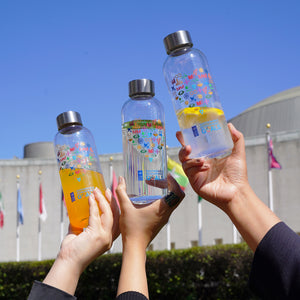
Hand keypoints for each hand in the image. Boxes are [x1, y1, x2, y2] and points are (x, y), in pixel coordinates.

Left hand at [43, 188, 116, 294]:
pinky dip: (93, 205)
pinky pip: (96, 215)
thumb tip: (75, 215)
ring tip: (97, 191)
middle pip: (116, 215)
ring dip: (103, 200)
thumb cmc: (72, 252)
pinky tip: (90, 198)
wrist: (68, 264)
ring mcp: (104, 236)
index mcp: (108, 239)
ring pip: (108, 214)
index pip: (116, 221)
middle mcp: (109, 238)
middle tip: (107, 190)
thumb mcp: (79, 235)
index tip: (110, 197)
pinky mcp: (96, 234)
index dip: (115, 207)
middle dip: (112, 201)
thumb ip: (79, 226)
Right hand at [116, 174, 184, 297]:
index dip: (174, 182)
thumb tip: (120, 179)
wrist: (134, 247)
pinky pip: (168, 207)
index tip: (165, 176)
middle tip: (159, 179)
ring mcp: (165, 218)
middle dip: (171, 185)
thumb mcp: (125, 208)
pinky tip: (149, 198)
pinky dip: (163, 199)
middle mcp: (167, 213)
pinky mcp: (161, 221)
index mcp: (162, 208)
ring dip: (167, 192)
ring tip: (155, 185)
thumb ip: (121, 192)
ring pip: (173, 201)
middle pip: (178, 196)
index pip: (178, 193)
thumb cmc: (132, 228)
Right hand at [176, 123, 248, 210]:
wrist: (237, 192)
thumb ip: (236, 138)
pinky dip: (194, 166)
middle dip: (183, 147)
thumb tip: (230, 125)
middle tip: (187, 145)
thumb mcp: (238, 154)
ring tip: (202, 159)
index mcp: (208, 156)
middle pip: (185, 153)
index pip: (194, 145)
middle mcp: (200, 163)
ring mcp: (196, 172)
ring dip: (190, 158)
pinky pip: (188, 171)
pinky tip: (204, 166)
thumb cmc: (238, 175)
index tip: (182, 132)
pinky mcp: (195, 181)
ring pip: (184, 162)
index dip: (186, 139)